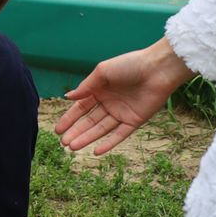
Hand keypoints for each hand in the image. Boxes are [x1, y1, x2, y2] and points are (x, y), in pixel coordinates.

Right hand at [54, 37, 195, 154]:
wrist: (157, 69)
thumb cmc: (129, 65)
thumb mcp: (102, 72)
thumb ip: (86, 86)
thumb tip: (68, 97)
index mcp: (99, 90)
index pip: (81, 108)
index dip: (69, 119)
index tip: (58, 130)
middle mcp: (109, 103)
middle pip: (89, 121)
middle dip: (76, 132)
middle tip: (63, 143)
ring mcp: (121, 113)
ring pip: (101, 129)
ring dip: (87, 138)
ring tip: (73, 147)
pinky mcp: (134, 121)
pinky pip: (120, 134)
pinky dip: (109, 143)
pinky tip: (96, 151)